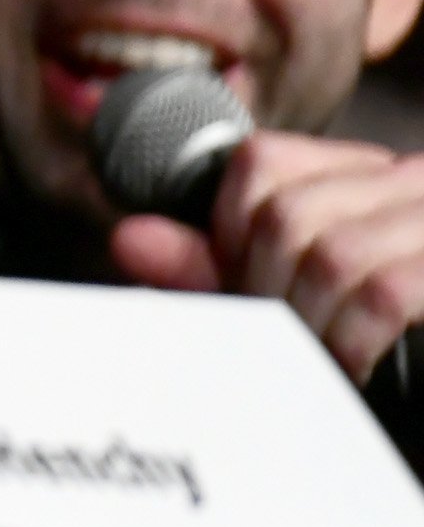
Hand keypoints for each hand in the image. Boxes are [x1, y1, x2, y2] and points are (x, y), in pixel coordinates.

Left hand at [111, 132, 423, 381]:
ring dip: (305, 322)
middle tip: (281, 338)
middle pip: (286, 213)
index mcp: (368, 172)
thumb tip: (130, 240)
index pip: (260, 161)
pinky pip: (385, 293)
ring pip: (329, 252)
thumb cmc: (388, 335)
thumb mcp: (293, 294)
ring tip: (317, 356)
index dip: (228, 230)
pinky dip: (352, 341)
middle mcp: (410, 179)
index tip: (242, 284)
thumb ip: (217, 267)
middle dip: (261, 288)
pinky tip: (353, 366)